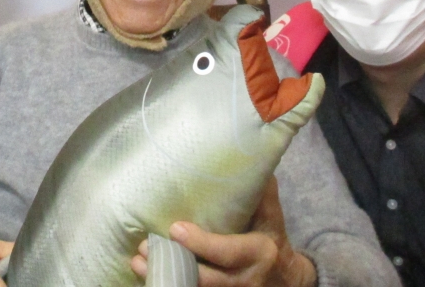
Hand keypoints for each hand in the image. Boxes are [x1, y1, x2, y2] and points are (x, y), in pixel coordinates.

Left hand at [131, 179, 315, 286]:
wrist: (286, 280)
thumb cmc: (271, 238)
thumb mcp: (272, 217)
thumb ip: (262, 191)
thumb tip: (248, 150)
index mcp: (257, 253)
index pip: (228, 252)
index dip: (202, 244)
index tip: (175, 228)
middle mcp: (243, 279)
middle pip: (207, 279)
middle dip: (174, 263)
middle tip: (144, 247)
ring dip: (165, 277)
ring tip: (138, 262)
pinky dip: (169, 284)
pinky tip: (147, 273)